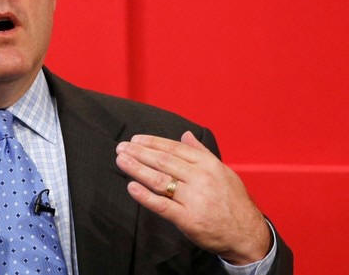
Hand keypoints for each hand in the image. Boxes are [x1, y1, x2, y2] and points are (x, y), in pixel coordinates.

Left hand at [115, 131, 270, 264]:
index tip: (135, 140)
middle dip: (139, 153)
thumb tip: (185, 134)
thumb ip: (201, 152)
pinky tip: (131, 187)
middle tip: (121, 147)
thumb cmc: (233, 201)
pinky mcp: (188, 220)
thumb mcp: (222, 171)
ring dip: (137, 168)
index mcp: (207, 165)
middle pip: (163, 162)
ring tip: (121, 161)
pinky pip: (162, 205)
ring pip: (160, 180)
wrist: (248, 234)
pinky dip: (145, 196)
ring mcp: (194, 199)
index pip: (174, 149)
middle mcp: (200, 179)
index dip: (152, 143)